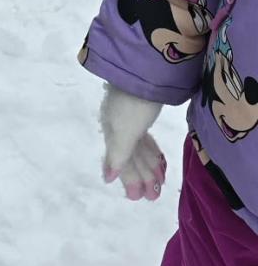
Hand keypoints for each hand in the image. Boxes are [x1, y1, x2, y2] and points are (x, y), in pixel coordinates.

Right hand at [99, 86, 166, 200]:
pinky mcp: (144, 107)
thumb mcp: (125, 131)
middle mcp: (119, 124)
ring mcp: (132, 115)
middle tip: (154, 196)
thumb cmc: (134, 103)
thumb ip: (118, 155)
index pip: (120, 161)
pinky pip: (145, 136)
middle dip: (140, 176)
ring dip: (147, 166)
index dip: (128, 179)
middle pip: (130, 156)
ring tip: (159, 182)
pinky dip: (151, 150)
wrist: (145, 68)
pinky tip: (157, 157)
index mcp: (113, 131)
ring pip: (139, 147)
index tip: (138, 197)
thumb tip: (107, 177)